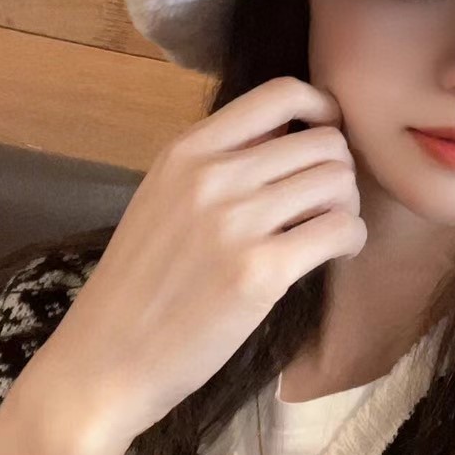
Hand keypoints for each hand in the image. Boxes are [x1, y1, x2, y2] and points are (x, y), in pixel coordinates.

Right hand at [31, 78, 365, 449]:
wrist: (104, 362)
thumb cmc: (139, 284)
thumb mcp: (164, 198)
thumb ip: (219, 162)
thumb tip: (288, 133)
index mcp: (186, 151)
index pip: (281, 93)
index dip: (322, 108)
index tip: (327, 135)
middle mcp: (212, 176)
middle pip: (323, 140)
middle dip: (340, 170)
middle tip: (328, 204)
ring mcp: (235, 223)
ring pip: (338, 181)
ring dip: (347, 206)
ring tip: (329, 231)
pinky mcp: (259, 272)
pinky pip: (341, 229)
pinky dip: (350, 240)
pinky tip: (335, 255)